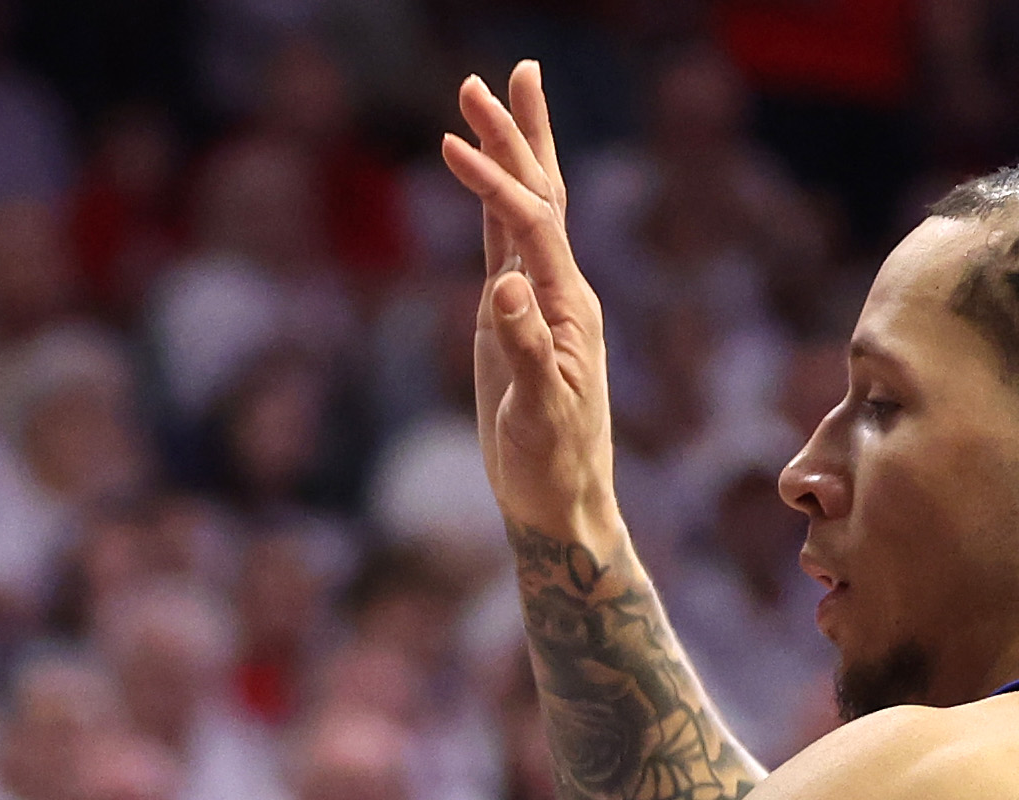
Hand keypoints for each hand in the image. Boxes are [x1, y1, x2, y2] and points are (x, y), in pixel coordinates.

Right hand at [442, 62, 619, 546]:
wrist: (562, 502)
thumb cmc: (554, 465)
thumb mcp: (539, 413)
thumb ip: (525, 347)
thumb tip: (504, 286)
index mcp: (567, 304)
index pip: (531, 223)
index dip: (494, 182)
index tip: (450, 143)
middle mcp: (558, 290)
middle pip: (540, 193)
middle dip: (515, 136)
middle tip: (493, 77)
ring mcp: (536, 301)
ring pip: (527, 210)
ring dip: (511, 154)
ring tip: (494, 97)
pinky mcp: (514, 319)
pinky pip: (506, 245)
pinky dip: (494, 203)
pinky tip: (485, 175)